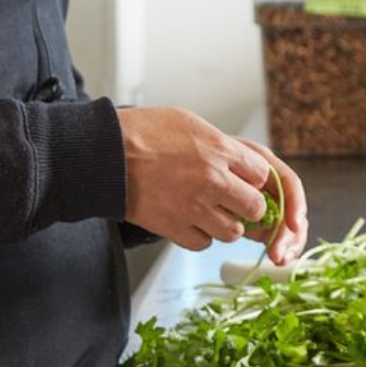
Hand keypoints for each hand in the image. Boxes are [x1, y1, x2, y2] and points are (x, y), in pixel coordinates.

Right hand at [117, 108, 308, 260]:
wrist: (103, 154)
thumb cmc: (142, 133)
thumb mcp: (189, 123)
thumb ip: (219, 144)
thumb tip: (239, 159)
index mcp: (219, 149)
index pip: (262, 174)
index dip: (254, 180)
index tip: (245, 181)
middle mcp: (212, 180)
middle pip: (255, 208)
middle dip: (247, 207)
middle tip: (233, 203)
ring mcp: (194, 206)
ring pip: (232, 231)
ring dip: (225, 224)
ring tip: (209, 212)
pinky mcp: (174, 227)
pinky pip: (203, 243)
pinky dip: (200, 236)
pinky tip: (189, 220)